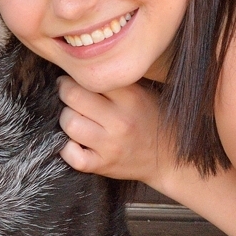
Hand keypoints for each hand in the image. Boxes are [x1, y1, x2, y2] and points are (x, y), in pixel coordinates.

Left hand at [56, 77, 172, 181]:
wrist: (169, 157)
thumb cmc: (152, 119)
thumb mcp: (142, 93)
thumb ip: (114, 82)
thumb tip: (79, 70)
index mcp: (130, 97)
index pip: (89, 78)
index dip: (76, 77)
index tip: (75, 80)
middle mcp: (120, 121)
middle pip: (73, 97)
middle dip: (66, 93)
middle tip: (71, 96)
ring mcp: (110, 145)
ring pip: (69, 124)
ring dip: (67, 119)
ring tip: (76, 118)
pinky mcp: (103, 165)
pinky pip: (71, 155)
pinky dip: (67, 148)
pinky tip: (76, 142)